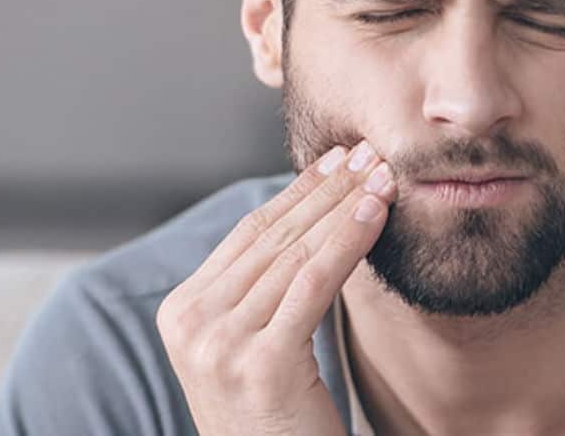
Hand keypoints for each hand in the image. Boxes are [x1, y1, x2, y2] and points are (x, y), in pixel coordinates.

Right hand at [156, 142, 393, 435]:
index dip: (297, 192)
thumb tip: (311, 215)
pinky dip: (347, 241)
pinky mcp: (260, 363)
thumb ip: (262, 289)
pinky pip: (312, 283)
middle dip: (327, 189)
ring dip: (344, 207)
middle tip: (368, 154)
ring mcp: (220, 343)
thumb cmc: (276, 416)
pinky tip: (374, 213)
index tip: (336, 160)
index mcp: (182, 311)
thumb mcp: (253, 343)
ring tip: (382, 176)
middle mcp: (191, 323)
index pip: (248, 233)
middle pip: (273, 237)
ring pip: (295, 253)